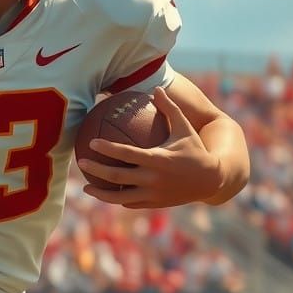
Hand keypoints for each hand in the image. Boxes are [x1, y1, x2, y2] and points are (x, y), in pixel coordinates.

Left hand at [78, 86, 223, 208]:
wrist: (212, 180)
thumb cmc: (195, 149)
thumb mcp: (185, 127)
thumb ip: (169, 108)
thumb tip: (156, 88)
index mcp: (158, 159)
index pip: (126, 154)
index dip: (107, 149)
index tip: (91, 143)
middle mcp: (153, 179)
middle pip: (117, 177)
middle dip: (96, 170)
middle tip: (81, 161)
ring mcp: (153, 194)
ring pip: (120, 197)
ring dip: (100, 193)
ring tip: (85, 187)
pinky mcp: (154, 204)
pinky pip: (130, 203)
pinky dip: (117, 199)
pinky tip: (106, 193)